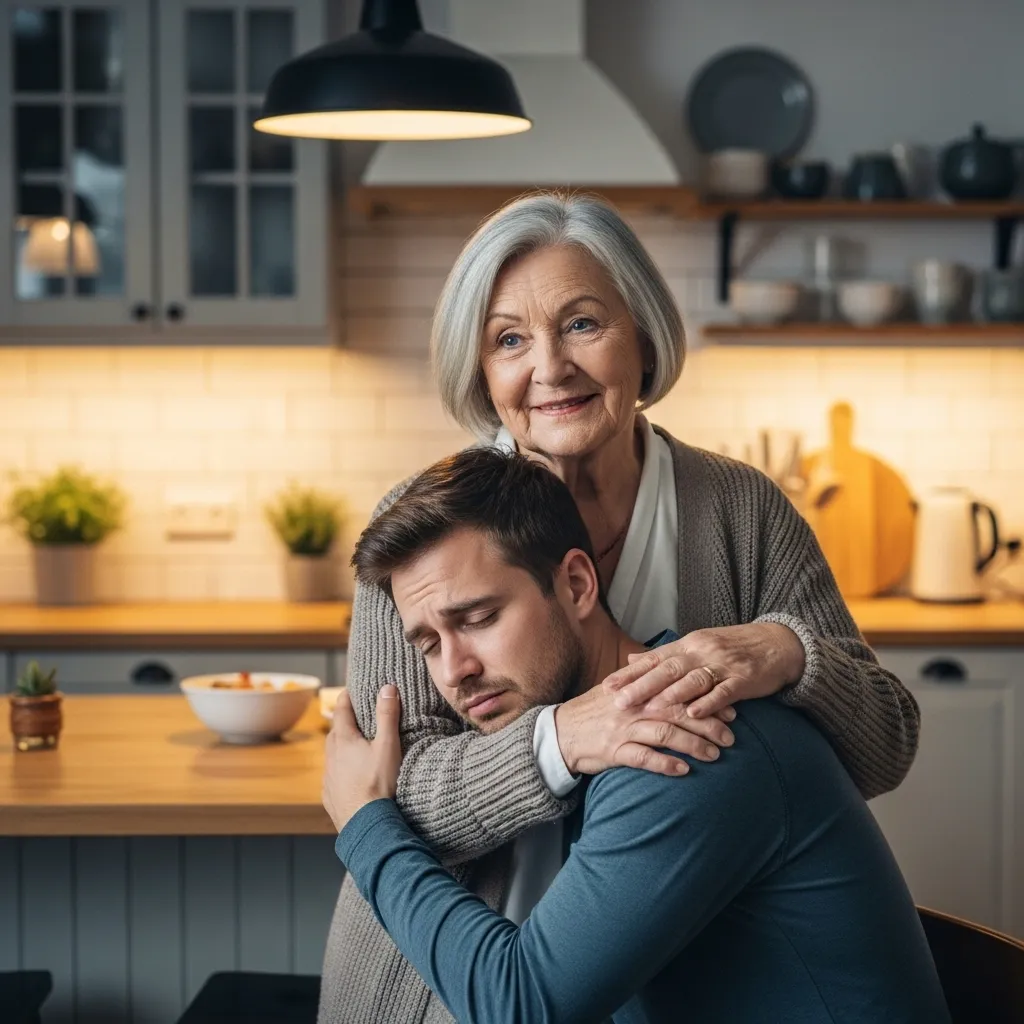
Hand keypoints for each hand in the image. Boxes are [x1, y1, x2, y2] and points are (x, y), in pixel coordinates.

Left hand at [322, 685, 402, 833]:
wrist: (366, 824)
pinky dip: (341, 770)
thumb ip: (387, 715)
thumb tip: (387, 688)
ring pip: (332, 755)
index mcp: (343, 740)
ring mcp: (328, 777)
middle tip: (356, 716)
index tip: (350, 690)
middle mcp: (331, 756)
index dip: (346, 697)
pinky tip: (350, 776)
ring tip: (355, 746)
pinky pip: (333, 776)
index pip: (342, 710)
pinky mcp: (329, 795)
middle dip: (344, 722)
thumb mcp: (388, 745)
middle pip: (335, 731)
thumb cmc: (378, 783)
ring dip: (341, 747)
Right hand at [554, 679, 735, 777]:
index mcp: (638, 689)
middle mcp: (633, 706)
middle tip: (731, 735)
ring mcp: (624, 728)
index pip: (678, 690)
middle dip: (709, 724)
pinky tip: (684, 770)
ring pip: (666, 734)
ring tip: (715, 755)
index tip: (730, 707)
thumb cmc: (593, 711)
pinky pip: (644, 758)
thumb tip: (675, 673)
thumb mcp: (618, 690)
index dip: (706, 699)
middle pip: (678, 711)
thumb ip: (645, 681)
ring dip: (694, 745)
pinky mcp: (614, 751)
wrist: (560, 732)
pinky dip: (665, 764)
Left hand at [603, 624, 805, 719]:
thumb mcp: (696, 646)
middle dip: (641, 686)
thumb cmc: (731, 648)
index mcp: (687, 645)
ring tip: (651, 707)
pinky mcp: (744, 678)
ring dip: (671, 695)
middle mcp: (701, 651)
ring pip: (693, 679)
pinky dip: (709, 703)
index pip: (653, 659)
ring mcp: (722, 664)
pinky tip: (695, 714)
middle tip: (619, 701)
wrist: (776, 643)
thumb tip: (631, 659)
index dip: (629, 673)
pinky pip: (724, 691)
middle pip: (667, 669)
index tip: (607, 686)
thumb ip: (664, 655)